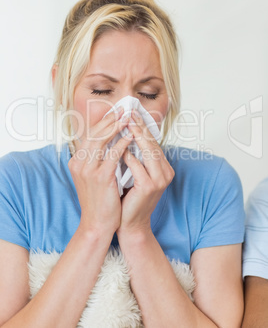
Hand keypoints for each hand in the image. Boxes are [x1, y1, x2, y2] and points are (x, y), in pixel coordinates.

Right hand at [68, 107, 132, 234]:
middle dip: (109, 119)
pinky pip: (112, 155)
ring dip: (116, 127)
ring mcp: (88, 170)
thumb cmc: (99, 200)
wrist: (97, 224)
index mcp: (77, 161)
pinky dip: (122, 144)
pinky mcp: (100, 178)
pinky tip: (131, 137)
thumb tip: (111, 142)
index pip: (90, 135)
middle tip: (123, 109)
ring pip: (101, 140)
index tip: (115, 112)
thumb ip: (98, 159)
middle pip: (94, 133)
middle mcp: (79, 163)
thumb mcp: (93, 177)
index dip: (103, 122)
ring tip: (128, 118)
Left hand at [117, 109, 174, 237]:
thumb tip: (126, 132)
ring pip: (148, 152)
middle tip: (129, 112)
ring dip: (136, 137)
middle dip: (140, 127)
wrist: (130, 224)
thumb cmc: (129, 197)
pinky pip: (137, 167)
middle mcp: (165, 172)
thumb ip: (135, 155)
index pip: (152, 142)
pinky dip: (129, 157)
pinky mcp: (149, 187)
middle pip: (152, 144)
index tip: (132, 113)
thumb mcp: (135, 173)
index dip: (142, 127)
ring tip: (125, 124)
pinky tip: (121, 149)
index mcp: (163, 168)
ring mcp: (160, 180)